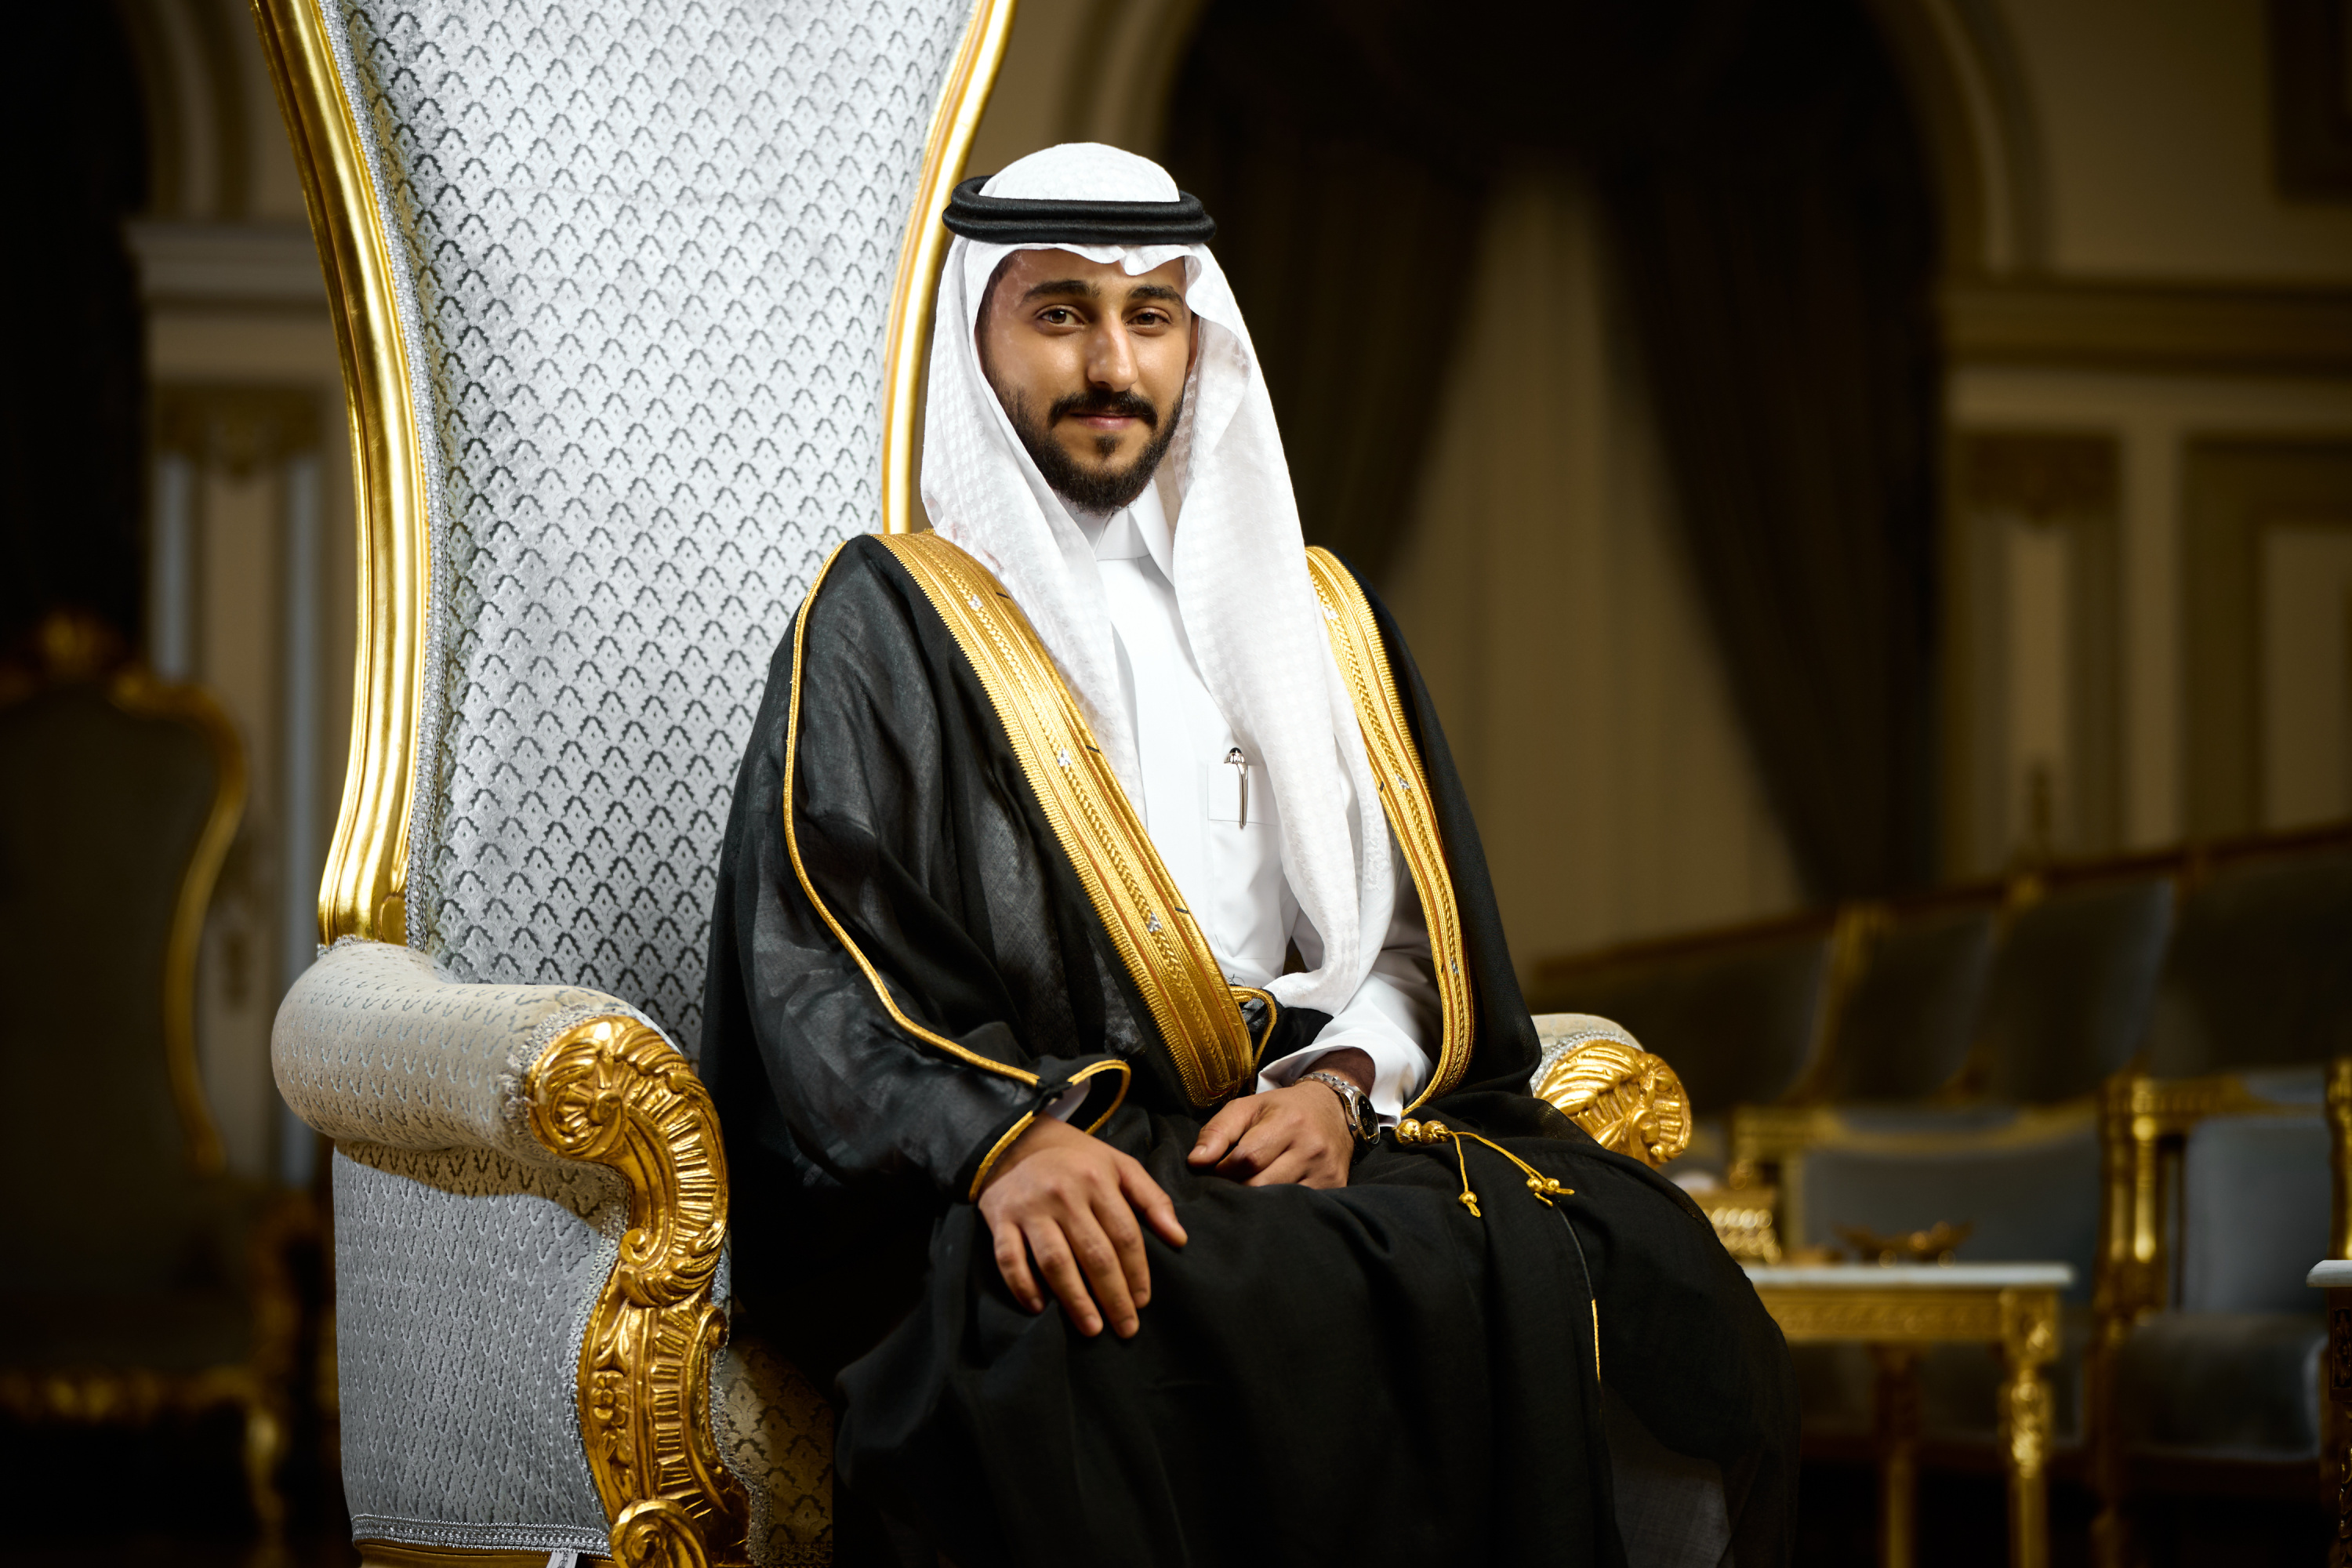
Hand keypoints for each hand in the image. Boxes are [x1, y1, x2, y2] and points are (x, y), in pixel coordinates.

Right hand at [977, 1116, 1186, 1337]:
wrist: (1017, 1142)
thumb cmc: (1078, 1161)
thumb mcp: (1120, 1167)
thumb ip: (1152, 1200)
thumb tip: (1179, 1239)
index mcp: (1096, 1180)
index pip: (1124, 1235)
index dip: (1137, 1272)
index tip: (1143, 1302)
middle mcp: (1062, 1194)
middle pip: (1094, 1254)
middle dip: (1113, 1296)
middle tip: (1126, 1328)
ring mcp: (1029, 1208)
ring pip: (1055, 1261)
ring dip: (1075, 1299)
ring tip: (1092, 1328)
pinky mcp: (1000, 1219)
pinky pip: (1009, 1259)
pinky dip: (1022, 1286)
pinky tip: (1040, 1308)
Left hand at [1186, 1049, 1371, 1189]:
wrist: (1332, 1110)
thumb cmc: (1281, 1109)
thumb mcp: (1247, 1108)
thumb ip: (1217, 1131)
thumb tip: (1195, 1162)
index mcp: (1288, 1122)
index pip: (1247, 1158)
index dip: (1224, 1169)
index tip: (1218, 1168)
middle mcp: (1311, 1148)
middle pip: (1260, 1185)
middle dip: (1237, 1188)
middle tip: (1231, 1183)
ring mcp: (1325, 1172)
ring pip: (1278, 1202)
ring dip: (1256, 1201)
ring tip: (1249, 1188)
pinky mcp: (1334, 1188)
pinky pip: (1297, 1208)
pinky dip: (1278, 1207)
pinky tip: (1271, 1197)